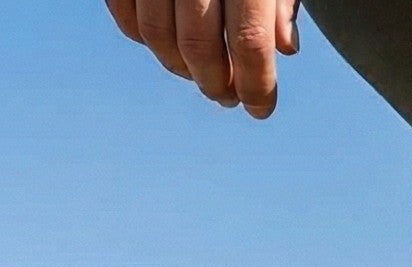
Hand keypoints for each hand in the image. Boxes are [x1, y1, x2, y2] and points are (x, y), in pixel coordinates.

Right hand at [104, 0, 302, 118]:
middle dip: (216, 82)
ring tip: (200, 73)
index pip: (251, 45)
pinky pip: (125, 14)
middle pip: (200, 47)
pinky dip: (145, 37)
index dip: (257, 87)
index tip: (261, 109)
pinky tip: (169, 45)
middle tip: (228, 95)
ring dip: (180, 67)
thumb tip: (286, 48)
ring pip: (157, 35)